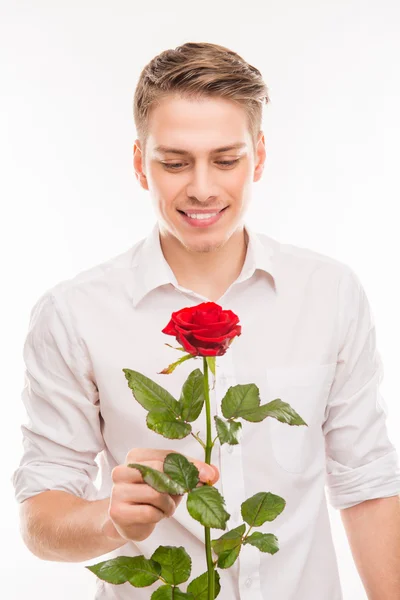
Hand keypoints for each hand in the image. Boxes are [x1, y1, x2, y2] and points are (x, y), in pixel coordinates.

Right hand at [104, 447, 219, 542]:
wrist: (128, 522)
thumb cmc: (152, 497)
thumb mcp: (173, 481)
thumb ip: (192, 474)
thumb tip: (213, 473)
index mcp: (135, 456)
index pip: (167, 455)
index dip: (190, 465)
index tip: (209, 475)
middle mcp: (122, 470)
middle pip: (161, 471)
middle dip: (178, 486)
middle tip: (183, 495)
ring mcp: (117, 491)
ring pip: (156, 494)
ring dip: (169, 505)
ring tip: (166, 508)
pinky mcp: (117, 511)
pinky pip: (149, 512)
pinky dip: (159, 516)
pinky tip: (155, 515)